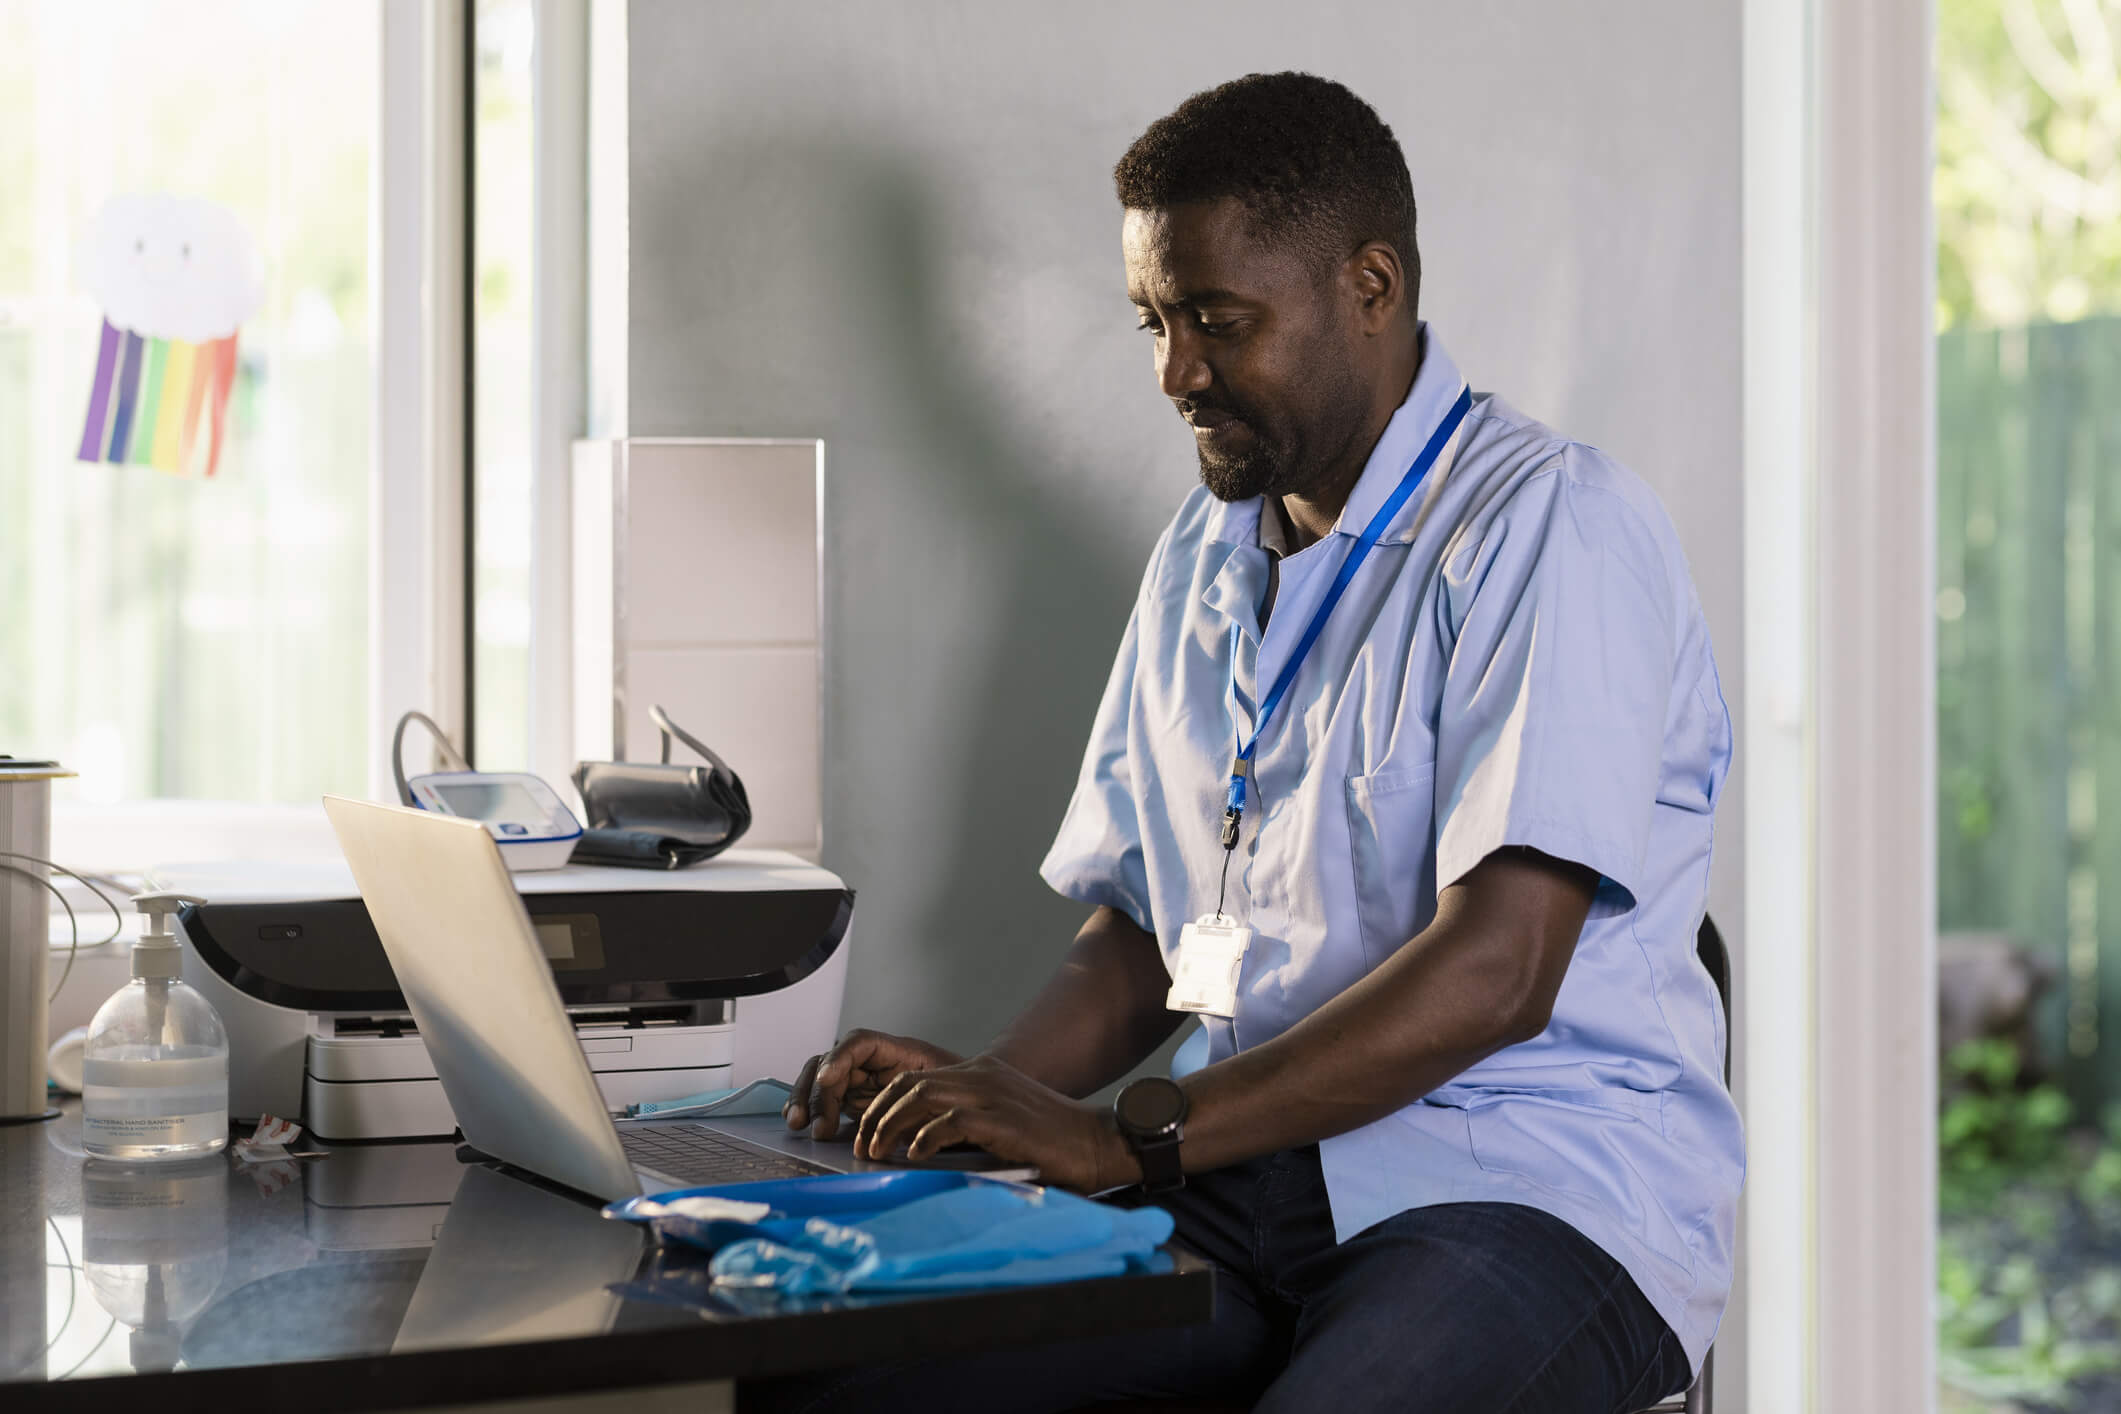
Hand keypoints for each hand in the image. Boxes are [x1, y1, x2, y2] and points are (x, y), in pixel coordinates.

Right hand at [785, 1029, 962, 1139]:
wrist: (972, 1108)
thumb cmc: (965, 1094)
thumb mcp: (950, 1092)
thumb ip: (928, 1101)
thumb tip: (903, 1123)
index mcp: (898, 1051)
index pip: (859, 1042)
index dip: (839, 1057)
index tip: (829, 1079)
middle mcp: (874, 1063)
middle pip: (831, 1061)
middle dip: (815, 1089)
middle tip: (813, 1120)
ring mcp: (861, 1081)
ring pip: (820, 1080)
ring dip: (806, 1099)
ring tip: (801, 1124)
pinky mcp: (855, 1101)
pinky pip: (825, 1100)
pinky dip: (810, 1109)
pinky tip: (801, 1123)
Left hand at [854, 1054, 1141, 1193]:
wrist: (1097, 1143)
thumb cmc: (1052, 1142)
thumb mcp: (1003, 1120)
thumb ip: (967, 1122)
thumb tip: (920, 1146)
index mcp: (982, 1072)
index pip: (915, 1077)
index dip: (883, 1105)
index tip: (868, 1134)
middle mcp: (982, 1075)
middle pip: (909, 1084)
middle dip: (877, 1115)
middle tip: (862, 1146)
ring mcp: (990, 1094)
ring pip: (920, 1097)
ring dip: (891, 1126)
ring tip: (877, 1153)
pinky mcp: (999, 1118)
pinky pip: (947, 1122)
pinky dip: (924, 1139)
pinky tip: (915, 1157)